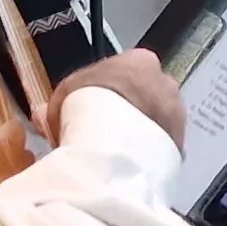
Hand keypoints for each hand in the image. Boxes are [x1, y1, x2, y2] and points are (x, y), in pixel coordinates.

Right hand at [56, 49, 186, 142]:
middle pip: (147, 95)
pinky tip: (131, 165)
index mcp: (139, 60)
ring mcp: (176, 112)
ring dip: (143, 132)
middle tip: (108, 131)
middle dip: (131, 110)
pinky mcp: (180, 142)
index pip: (127, 70)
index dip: (109, 90)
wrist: (113, 141)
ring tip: (118, 152)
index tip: (96, 106)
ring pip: (158, 121)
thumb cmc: (89, 107)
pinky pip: (164, 147)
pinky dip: (150, 154)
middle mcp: (165, 82)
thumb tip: (46, 115)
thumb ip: (60, 104)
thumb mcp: (62, 98)